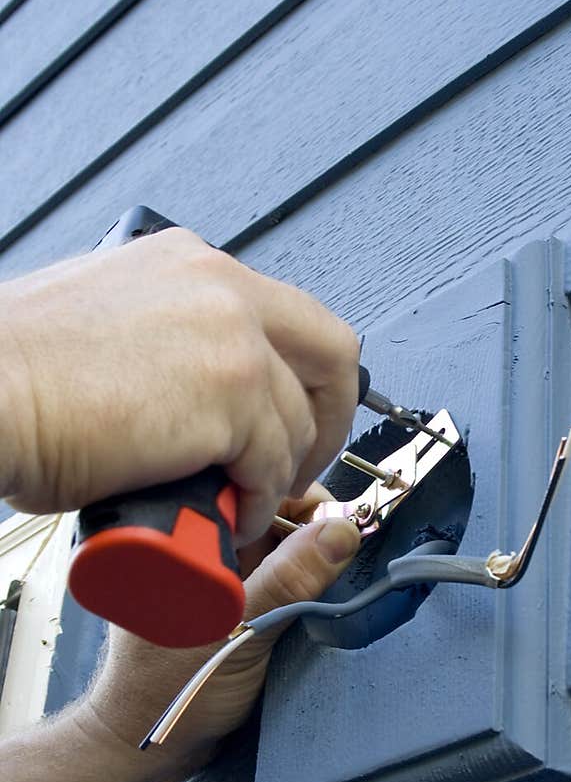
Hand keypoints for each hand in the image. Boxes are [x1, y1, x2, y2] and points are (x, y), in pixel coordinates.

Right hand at [0, 230, 359, 541]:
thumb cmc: (14, 370)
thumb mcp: (104, 318)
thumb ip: (161, 333)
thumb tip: (183, 374)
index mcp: (191, 264)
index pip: (288, 315)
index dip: (302, 377)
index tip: (292, 416)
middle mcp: (222, 289)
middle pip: (329, 354)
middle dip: (328, 419)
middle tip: (300, 466)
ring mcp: (233, 340)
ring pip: (298, 422)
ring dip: (279, 474)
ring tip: (245, 504)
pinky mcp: (230, 396)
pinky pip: (271, 465)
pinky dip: (257, 502)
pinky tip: (230, 517)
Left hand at [77, 486, 360, 770]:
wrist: (148, 745)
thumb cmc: (169, 689)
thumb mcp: (238, 632)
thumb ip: (290, 582)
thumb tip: (341, 531)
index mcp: (186, 534)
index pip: (256, 491)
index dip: (302, 500)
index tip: (340, 525)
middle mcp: (203, 544)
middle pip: (276, 513)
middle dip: (314, 529)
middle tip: (344, 553)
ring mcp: (220, 571)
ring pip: (282, 542)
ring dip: (312, 556)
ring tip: (334, 576)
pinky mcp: (235, 596)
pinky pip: (279, 572)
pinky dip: (304, 579)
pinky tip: (317, 594)